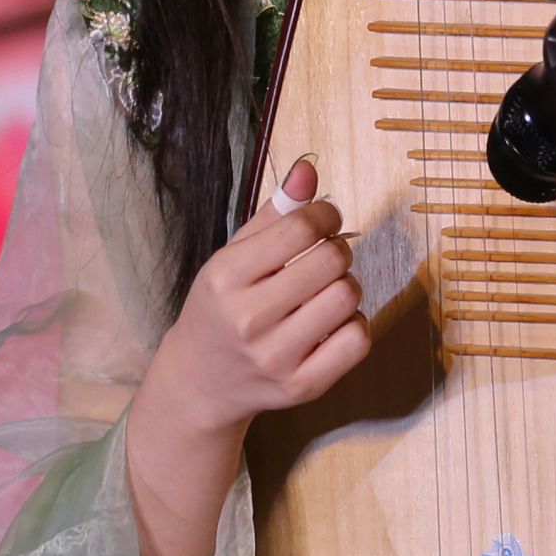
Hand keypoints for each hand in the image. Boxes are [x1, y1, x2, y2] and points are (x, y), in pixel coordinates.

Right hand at [142, 161, 370, 431]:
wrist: (198, 381)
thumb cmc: (220, 308)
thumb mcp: (232, 256)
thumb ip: (273, 213)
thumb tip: (308, 169)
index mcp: (224, 278)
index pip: (300, 228)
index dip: (325, 215)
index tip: (324, 219)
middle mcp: (247, 319)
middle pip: (332, 262)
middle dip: (337, 250)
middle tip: (325, 256)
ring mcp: (275, 358)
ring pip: (348, 298)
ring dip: (345, 286)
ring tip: (325, 291)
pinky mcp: (301, 386)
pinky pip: (357, 340)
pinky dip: (354, 324)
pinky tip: (332, 323)